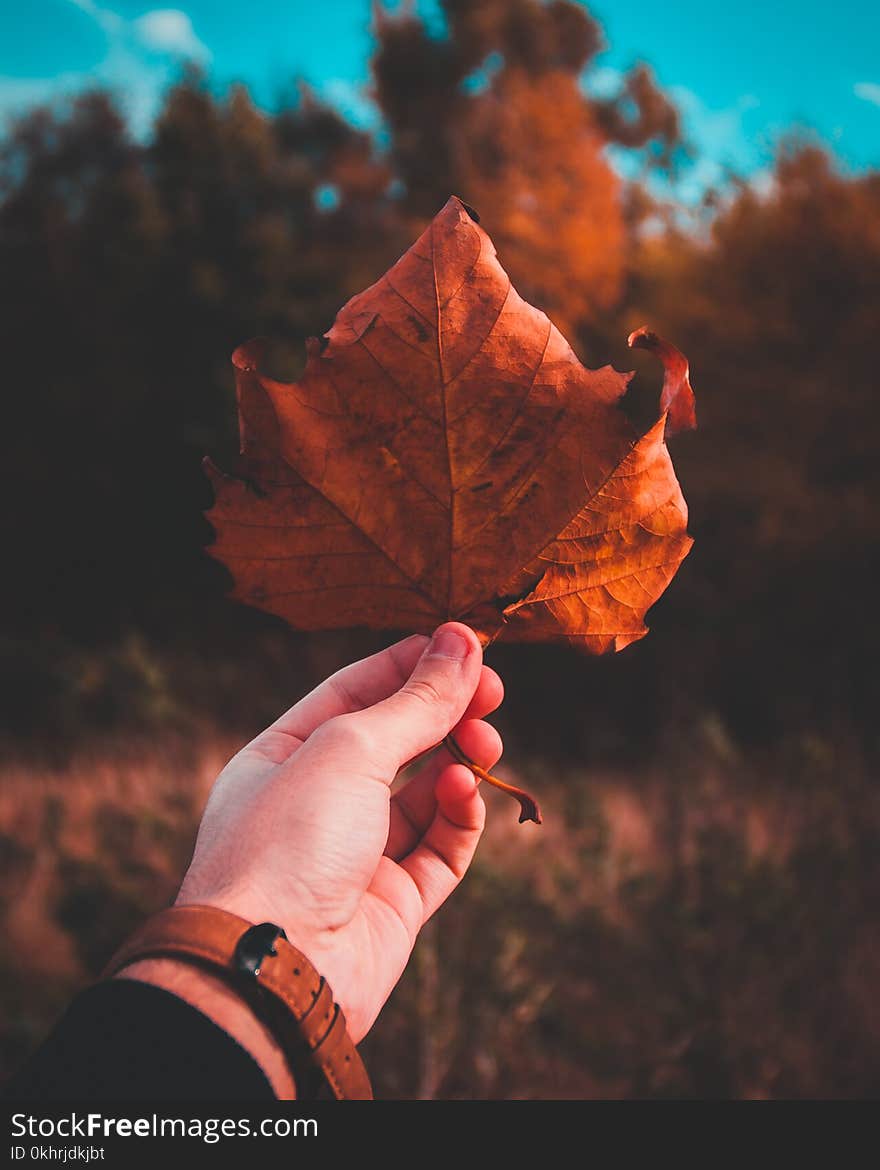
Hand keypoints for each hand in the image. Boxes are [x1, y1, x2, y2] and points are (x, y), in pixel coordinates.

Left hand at [174, 621, 502, 1044]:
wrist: (272, 971)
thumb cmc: (287, 844)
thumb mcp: (350, 750)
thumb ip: (415, 701)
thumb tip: (463, 641)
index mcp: (282, 758)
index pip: (353, 693)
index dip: (409, 665)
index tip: (465, 642)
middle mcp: (317, 804)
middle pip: (395, 741)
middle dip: (444, 711)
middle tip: (494, 688)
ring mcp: (355, 856)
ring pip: (424, 794)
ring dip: (459, 761)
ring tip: (484, 739)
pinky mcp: (393, 904)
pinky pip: (440, 848)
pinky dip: (460, 816)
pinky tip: (465, 790)